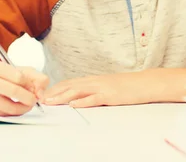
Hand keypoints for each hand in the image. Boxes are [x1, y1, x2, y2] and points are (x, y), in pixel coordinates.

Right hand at [0, 61, 48, 115]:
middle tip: (34, 100)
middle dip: (29, 98)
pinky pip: (9, 115)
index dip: (30, 84)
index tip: (33, 87)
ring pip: (12, 108)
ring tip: (28, 103)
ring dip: (25, 108)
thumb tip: (41, 94)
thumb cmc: (9, 77)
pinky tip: (18, 105)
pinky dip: (18, 112)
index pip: (19, 77)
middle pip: (14, 91)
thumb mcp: (24, 71)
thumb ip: (38, 79)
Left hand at [43, 71, 162, 107]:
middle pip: (69, 85)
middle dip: (53, 93)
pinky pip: (94, 98)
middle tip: (40, 99)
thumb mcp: (107, 86)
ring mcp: (102, 87)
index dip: (55, 88)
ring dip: (62, 97)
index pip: (69, 82)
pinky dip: (82, 101)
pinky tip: (73, 105)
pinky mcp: (110, 95)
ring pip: (77, 91)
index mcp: (93, 79)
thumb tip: (80, 98)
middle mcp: (95, 81)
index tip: (43, 94)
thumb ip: (94, 90)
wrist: (146, 83)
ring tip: (50, 102)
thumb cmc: (128, 87)